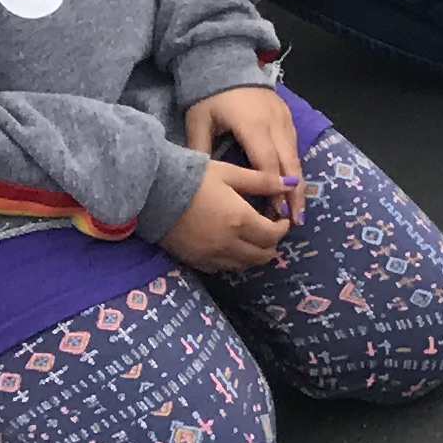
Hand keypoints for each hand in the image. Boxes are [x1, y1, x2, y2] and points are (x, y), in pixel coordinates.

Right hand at [167, 160, 294, 274]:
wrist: (152, 194)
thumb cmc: (193, 179)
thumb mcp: (230, 174)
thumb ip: (262, 182)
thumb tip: (290, 183)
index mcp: (240, 221)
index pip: (273, 236)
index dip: (282, 228)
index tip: (280, 219)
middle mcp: (228, 243)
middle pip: (261, 256)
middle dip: (271, 244)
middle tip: (268, 229)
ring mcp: (210, 255)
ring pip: (243, 266)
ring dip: (253, 254)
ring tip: (250, 237)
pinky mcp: (194, 261)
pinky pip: (221, 269)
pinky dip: (232, 261)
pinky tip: (230, 245)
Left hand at [183, 84, 301, 207]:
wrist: (227, 63)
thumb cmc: (210, 96)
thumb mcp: (199, 122)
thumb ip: (201, 150)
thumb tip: (202, 182)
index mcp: (253, 126)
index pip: (267, 164)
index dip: (273, 189)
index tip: (275, 212)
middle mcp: (275, 124)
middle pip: (289, 164)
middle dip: (294, 193)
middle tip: (295, 219)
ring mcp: (284, 120)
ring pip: (296, 156)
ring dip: (297, 183)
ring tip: (297, 209)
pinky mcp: (288, 118)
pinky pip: (294, 147)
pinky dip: (294, 168)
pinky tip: (292, 185)